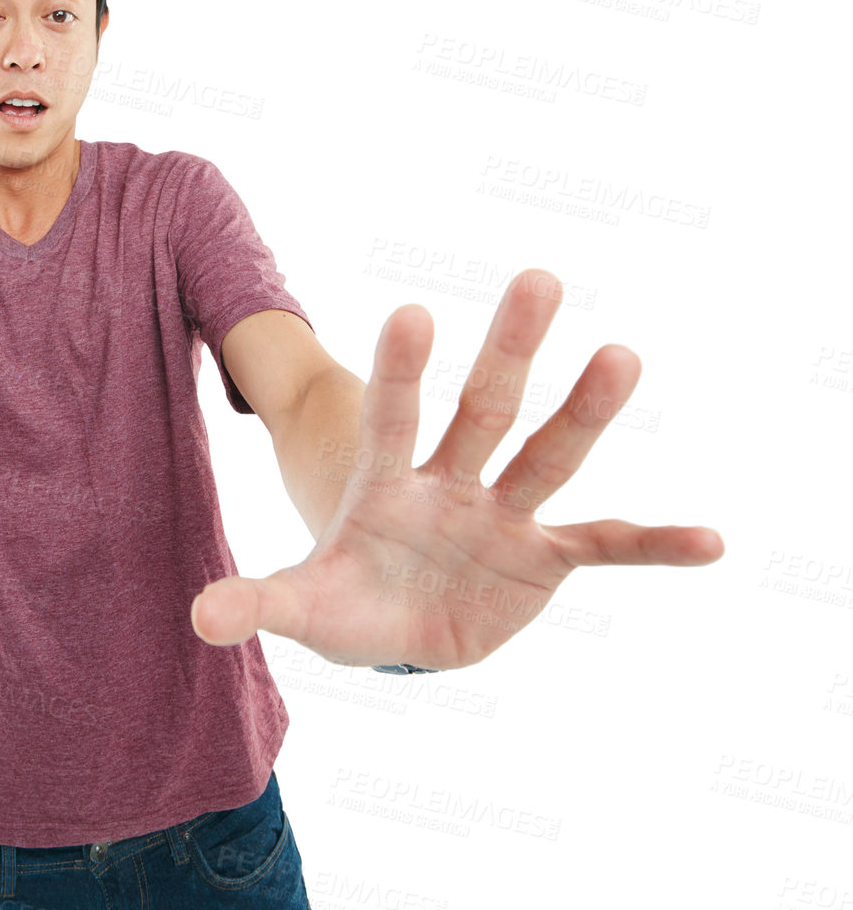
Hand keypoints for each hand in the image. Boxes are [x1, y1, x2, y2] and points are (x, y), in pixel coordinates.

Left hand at [189, 269, 723, 668]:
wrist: (397, 633)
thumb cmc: (346, 602)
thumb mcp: (301, 605)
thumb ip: (257, 604)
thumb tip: (198, 619)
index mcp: (386, 483)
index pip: (393, 417)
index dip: (401, 370)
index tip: (413, 313)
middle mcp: (451, 482)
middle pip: (483, 407)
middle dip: (509, 349)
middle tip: (537, 276)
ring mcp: (501, 514)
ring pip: (548, 453)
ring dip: (587, 410)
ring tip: (622, 354)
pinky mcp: (543, 556)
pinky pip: (605, 545)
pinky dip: (653, 545)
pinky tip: (709, 540)